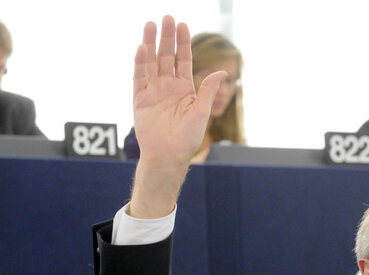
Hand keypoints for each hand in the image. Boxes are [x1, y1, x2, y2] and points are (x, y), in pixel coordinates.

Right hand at [128, 15, 224, 218]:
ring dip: (151, 43)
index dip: (183, 43)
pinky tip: (143, 48)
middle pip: (166, 56)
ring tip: (151, 24)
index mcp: (184, 89)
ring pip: (151, 62)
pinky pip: (139, 77)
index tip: (182, 25)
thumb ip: (208, 90)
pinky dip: (140, 63)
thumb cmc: (187, 139)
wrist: (168, 155)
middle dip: (167, 37)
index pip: (183, 60)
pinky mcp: (139, 99)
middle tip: (167, 18)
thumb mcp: (201, 112)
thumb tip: (221, 72)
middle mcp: (168, 87)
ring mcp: (153, 91)